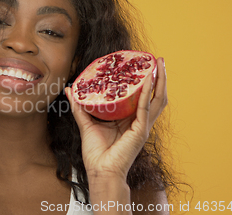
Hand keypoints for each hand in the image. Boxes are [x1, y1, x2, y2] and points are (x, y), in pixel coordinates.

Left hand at [65, 58, 166, 180]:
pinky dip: (147, 94)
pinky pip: (146, 109)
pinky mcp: (141, 131)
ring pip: (157, 100)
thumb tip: (71, 89)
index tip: (141, 65)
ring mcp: (142, 126)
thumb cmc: (96, 153)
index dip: (143, 81)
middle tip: (157, 60)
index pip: (140, 97)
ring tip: (160, 64)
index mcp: (129, 120)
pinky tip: (148, 81)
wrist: (100, 171)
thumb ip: (79, 106)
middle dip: (158, 78)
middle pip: (154, 96)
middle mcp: (139, 121)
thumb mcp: (86, 123)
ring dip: (161, 82)